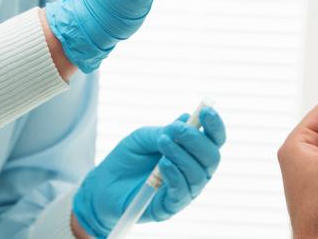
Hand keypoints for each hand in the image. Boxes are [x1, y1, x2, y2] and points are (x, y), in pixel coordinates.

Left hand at [72, 108, 226, 237]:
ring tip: (162, 143)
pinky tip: (162, 164)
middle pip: (212, 157)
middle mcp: (194, 171)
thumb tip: (187, 118)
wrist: (103, 184)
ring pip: (198, 174)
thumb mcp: (145, 137)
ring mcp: (185, 190)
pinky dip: (175, 174)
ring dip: (181, 155)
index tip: (205, 110)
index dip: (214, 125)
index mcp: (192, 151)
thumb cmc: (128, 158)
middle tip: (176, 129)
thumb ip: (166, 131)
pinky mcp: (171, 206)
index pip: (214, 139)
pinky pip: (182, 192)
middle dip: (196, 140)